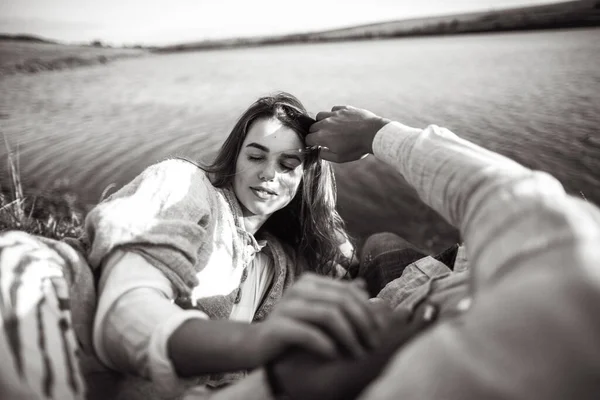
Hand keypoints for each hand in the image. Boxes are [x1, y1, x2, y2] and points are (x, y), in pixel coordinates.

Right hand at [249, 273, 389, 363]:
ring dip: (349, 337)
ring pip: (329, 315)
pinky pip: (308, 333)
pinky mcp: (278, 326)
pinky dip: (325, 345)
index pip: (348, 291)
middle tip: (373, 345)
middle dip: (363, 324)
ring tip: (358, 353)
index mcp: (310, 282)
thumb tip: (364, 286)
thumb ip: (338, 298)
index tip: (379, 331)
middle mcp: (299, 289)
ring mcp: (287, 306)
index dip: (367, 310)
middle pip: (342, 301)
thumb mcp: (317, 311)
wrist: (257, 344)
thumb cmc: (292, 328)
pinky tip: (334, 356)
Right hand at [306, 106, 390, 162]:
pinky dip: (333, 115)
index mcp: (322, 136)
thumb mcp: (340, 158)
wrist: (373, 134)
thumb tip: (319, 151)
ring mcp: (334, 114)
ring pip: (320, 116)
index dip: (310, 143)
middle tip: (324, 138)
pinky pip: (333, 109)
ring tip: (329, 127)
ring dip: (321, 122)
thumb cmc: (357, 148)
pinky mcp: (344, 108)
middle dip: (315, 133)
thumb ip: (325, 155)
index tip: (315, 145)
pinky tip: (340, 120)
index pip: (308, 139)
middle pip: (312, 127)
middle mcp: (325, 123)